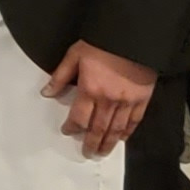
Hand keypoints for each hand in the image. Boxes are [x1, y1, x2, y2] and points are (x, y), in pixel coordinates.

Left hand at [43, 40, 157, 158]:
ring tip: (103, 152)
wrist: (132, 35)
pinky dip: (127, 131)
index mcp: (90, 90)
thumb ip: (60, 76)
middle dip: (91, 143)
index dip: (72, 128)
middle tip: (87, 153)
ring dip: (108, 143)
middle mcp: (109, 100)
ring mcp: (127, 101)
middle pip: (98, 129)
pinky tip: (122, 138)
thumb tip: (47, 92)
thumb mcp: (74, 55)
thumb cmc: (101, 43)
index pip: (79, 118)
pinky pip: (134, 120)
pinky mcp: (143, 98)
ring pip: (116, 129)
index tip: (68, 131)